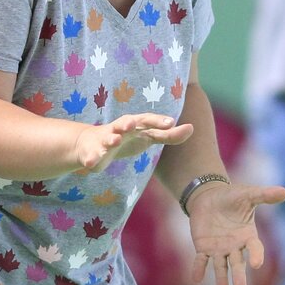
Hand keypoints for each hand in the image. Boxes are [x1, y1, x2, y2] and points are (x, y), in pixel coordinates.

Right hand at [73, 112, 192, 172]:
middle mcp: (119, 128)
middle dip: (128, 123)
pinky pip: (92, 155)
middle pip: (125, 122)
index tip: (171, 123)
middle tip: (132, 125)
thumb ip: (169, 135)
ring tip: (115, 140)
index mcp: (135, 124)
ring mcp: (105, 139)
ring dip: (111, 138)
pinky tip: (93, 164)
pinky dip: (92, 158)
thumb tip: (192, 128)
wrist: (92, 143)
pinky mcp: (92, 152)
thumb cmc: (127, 138)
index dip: (158, 121)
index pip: (148, 120)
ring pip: (108, 137)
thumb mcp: (148, 136)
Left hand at [187, 182, 284, 284]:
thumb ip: (265, 195)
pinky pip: (201, 260)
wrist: (209, 197)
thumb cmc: (232, 197)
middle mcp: (235, 246)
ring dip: (221, 279)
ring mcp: (219, 249)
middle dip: (239, 276)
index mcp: (248, 235)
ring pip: (221, 266)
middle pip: (238, 263)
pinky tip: (196, 279)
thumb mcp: (248, 194)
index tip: (256, 265)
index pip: (254, 248)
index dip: (256, 256)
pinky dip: (199, 269)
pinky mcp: (203, 248)